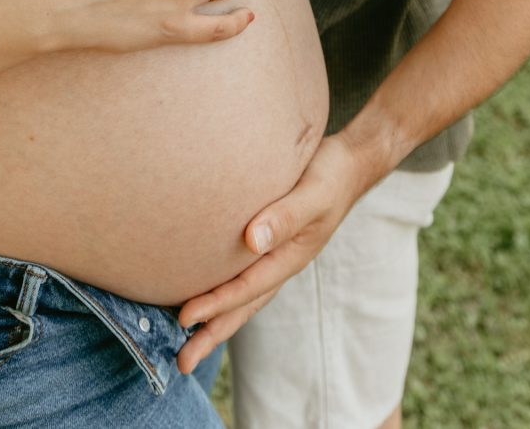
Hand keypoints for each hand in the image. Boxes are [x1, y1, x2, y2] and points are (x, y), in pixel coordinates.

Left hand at [176, 134, 382, 373]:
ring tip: (186, 343)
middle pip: (243, 307)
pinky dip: (221, 295)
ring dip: (214, 321)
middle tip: (181, 363)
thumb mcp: (311, 195)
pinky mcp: (266, 246)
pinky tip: (201, 296)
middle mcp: (280, 265)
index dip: (216, 304)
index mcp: (290, 258)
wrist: (348, 166)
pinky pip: (240, 277)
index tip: (184, 318)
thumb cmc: (329, 177)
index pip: (247, 288)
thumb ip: (285, 216)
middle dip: (212, 334)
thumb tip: (251, 240)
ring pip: (241, 298)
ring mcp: (275, 259)